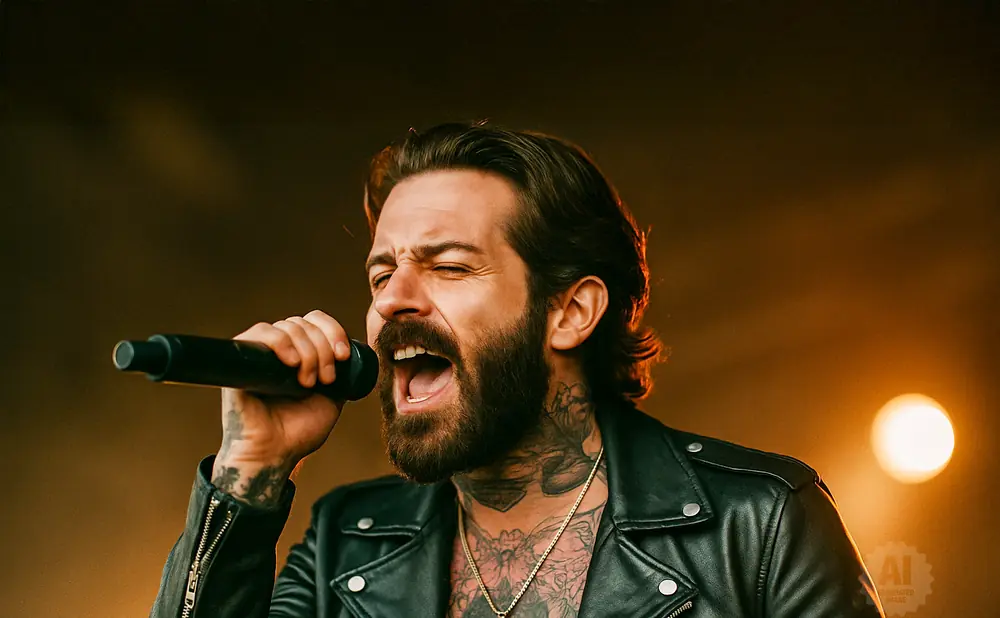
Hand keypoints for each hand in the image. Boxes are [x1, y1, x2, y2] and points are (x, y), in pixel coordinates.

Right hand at [211, 310, 351, 505]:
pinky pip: (260, 332)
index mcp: (300, 354)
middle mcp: (280, 350)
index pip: (316, 321)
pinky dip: (281, 342)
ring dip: (307, 351)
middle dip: (323, 348)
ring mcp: (261, 353)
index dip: (333, 331)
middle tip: (325, 379)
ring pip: (288, 326)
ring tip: (307, 381)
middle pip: (305, 323)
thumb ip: (342, 376)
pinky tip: (292, 362)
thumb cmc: (298, 432)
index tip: (343, 356)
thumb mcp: (332, 399)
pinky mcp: (241, 360)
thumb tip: (352, 352)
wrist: (274, 455)